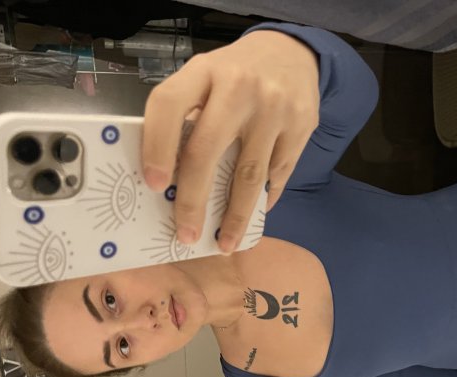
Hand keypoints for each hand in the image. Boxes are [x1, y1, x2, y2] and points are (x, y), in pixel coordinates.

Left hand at [142, 29, 319, 251]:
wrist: (293, 53)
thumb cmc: (236, 74)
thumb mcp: (206, 77)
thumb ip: (188, 113)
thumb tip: (170, 179)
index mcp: (204, 71)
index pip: (170, 106)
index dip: (157, 147)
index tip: (154, 185)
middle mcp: (239, 88)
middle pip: (208, 151)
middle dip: (194, 200)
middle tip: (186, 234)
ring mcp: (275, 109)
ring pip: (250, 174)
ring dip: (234, 215)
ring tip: (223, 243)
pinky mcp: (302, 126)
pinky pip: (279, 174)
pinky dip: (264, 199)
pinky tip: (253, 215)